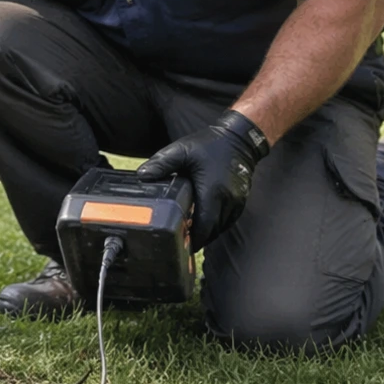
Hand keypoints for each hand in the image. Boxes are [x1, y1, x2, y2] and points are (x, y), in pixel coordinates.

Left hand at [137, 110, 270, 249]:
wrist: (240, 138)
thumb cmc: (211, 145)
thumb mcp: (182, 150)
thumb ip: (161, 163)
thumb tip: (142, 176)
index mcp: (212, 191)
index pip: (203, 225)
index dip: (193, 238)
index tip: (181, 245)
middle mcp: (228, 200)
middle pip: (213, 230)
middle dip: (198, 238)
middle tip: (181, 242)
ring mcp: (237, 202)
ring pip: (221, 227)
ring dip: (207, 232)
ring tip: (190, 234)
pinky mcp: (241, 200)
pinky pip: (228, 220)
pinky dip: (216, 224)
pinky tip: (204, 222)